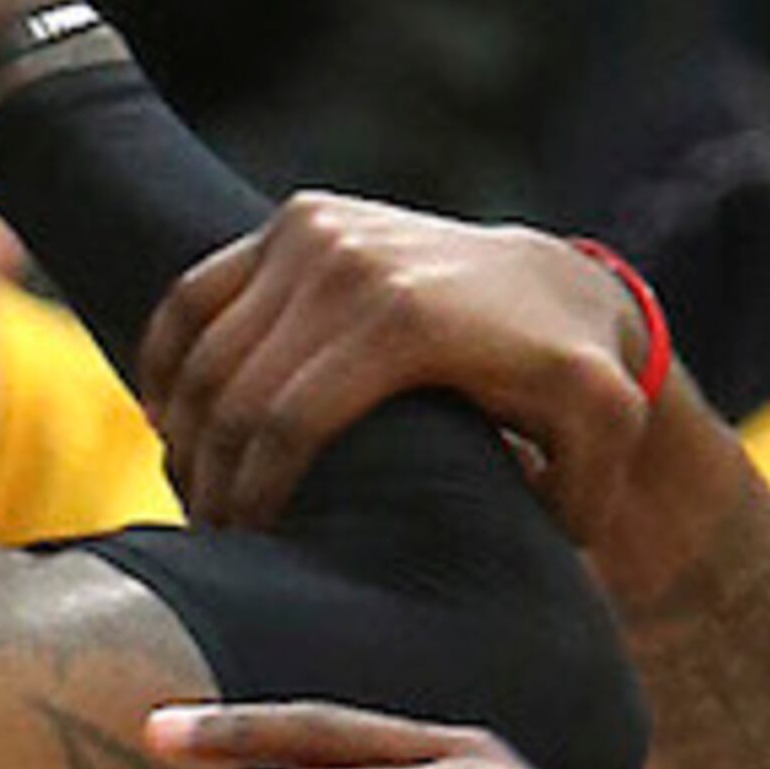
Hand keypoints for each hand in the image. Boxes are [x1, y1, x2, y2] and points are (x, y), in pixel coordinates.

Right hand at [139, 197, 660, 535]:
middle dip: (210, 476)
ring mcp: (315, 232)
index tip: (249, 548)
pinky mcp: (297, 219)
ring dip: (183, 428)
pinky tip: (168, 418)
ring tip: (194, 493)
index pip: (285, 422)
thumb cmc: (575, 380)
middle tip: (215, 538)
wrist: (561, 286)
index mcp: (405, 319)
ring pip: (203, 347)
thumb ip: (576, 499)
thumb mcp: (601, 434)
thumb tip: (517, 542)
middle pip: (233, 391)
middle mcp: (348, 262)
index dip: (253, 497)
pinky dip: (168, 357)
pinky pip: (195, 291)